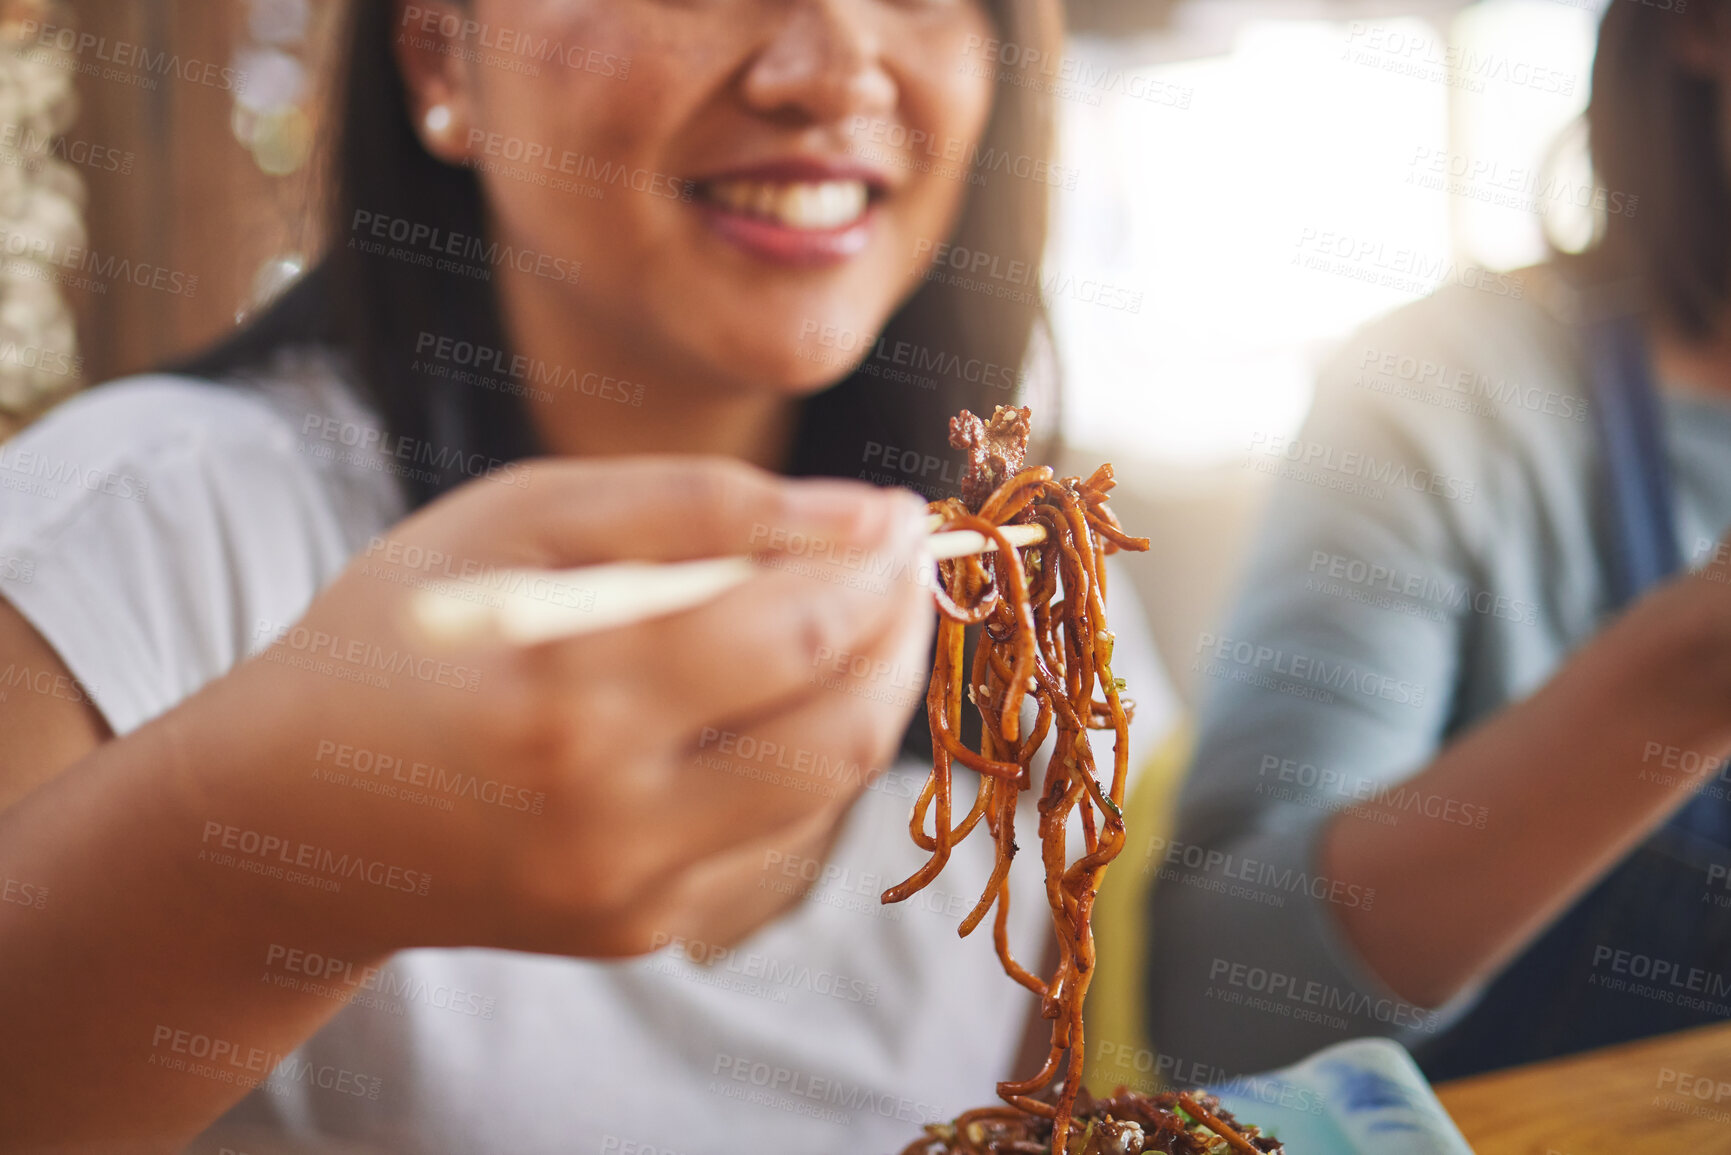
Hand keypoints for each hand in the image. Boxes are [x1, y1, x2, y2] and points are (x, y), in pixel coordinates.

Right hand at [173, 456, 934, 961]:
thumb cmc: (403, 634)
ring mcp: (631, 893)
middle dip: (903, 631)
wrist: (292, 814)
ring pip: (829, 789)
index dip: (879, 563)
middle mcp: (611, 819)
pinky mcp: (641, 930)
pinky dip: (808, 751)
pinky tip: (783, 691)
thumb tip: (865, 517)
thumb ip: (698, 506)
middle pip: (844, 727)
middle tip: (905, 561)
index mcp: (567, 696)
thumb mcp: (521, 522)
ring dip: (873, 691)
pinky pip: (777, 833)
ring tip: (857, 613)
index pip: (799, 628)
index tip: (903, 514)